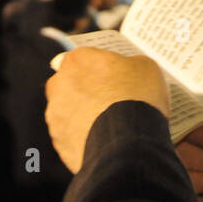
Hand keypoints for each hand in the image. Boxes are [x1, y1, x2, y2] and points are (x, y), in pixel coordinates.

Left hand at [45, 47, 169, 172]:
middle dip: (87, 91)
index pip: (83, 57)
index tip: (111, 76)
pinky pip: (71, 136)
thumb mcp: (145, 67)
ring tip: (110, 125)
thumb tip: (128, 70)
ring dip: (84, 115)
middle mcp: (60, 84)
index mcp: (78, 60)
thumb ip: (128, 63)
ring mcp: (56, 115)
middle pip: (71, 84)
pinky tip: (103, 140)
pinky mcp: (59, 141)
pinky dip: (83, 137)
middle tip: (111, 100)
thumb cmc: (135, 101)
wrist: (129, 143)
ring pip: (69, 112)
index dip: (99, 68)